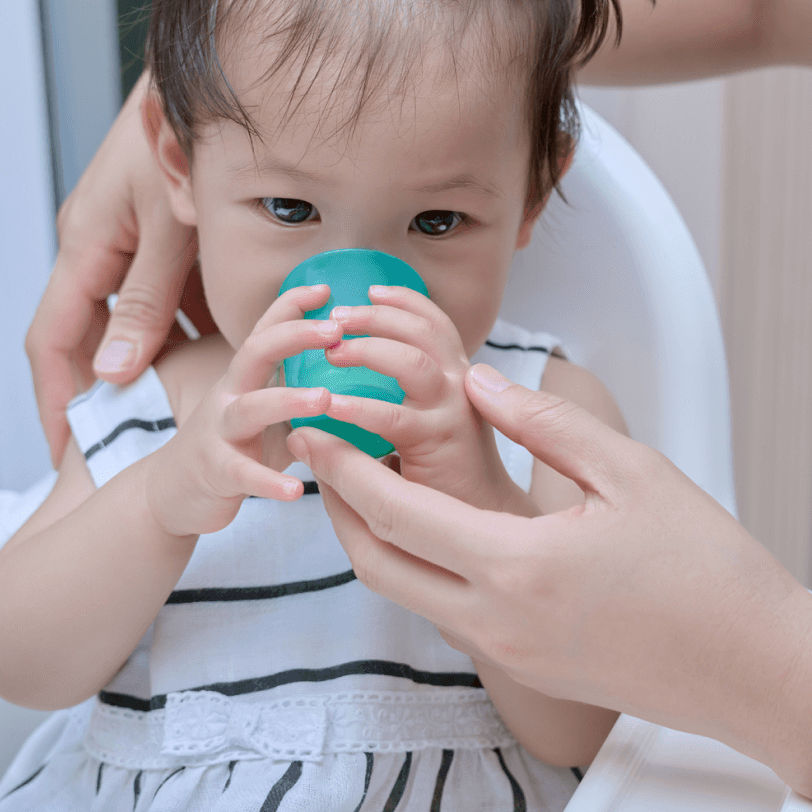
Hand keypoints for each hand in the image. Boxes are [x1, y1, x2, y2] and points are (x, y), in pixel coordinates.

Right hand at [26, 70, 208, 464]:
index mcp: (83, 246)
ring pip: (132, 315)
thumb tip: (114, 372)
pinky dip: (184, 322)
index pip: (52, 343)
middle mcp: (95, 244)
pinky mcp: (156, 227)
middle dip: (108, 391)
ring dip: (154, 358)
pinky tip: (220, 352)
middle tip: (135, 442)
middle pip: (88, 336)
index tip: (65, 454)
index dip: (55, 402)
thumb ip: (145, 299)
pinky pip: (162, 290)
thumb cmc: (179, 139)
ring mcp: (123, 235)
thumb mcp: (168, 227)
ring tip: (182, 411)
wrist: (199, 77)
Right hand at [144, 285, 338, 537]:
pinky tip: (297, 490)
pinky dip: (269, 482)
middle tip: (336, 329)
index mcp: (244, 377)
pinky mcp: (215, 472)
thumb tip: (350, 370)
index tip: (327, 288)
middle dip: (294, 336)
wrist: (172, 492)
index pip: (266, 330)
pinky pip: (243, 474)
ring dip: (287, 400)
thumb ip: (294, 389)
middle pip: (254, 352)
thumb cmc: (231, 446)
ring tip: (325, 399)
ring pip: (249, 409)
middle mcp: (228, 396)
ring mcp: (218, 433)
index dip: (291, 305)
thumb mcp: (261, 409)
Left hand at [291, 363, 811, 743]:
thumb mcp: (631, 472)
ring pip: (409, 595)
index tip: (317, 423)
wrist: (758, 669)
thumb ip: (544, 423)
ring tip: (372, 482)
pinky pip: (450, 615)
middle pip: (376, 566)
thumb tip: (478, 380)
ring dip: (378, 541)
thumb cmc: (712, 570)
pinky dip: (422, 568)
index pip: (394, 512)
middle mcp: (497, 621)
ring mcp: (511, 653)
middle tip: (325, 455)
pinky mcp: (531, 667)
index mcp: (516, 566)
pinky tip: (439, 527)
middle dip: (338, 509)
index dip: (344, 465)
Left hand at [314, 286, 536, 517]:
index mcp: (458, 376)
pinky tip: (329, 407)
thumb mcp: (426, 424)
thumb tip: (343, 371)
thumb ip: (398, 396)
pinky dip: (356, 408)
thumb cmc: (445, 474)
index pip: (435, 322)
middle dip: (377, 316)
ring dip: (367, 348)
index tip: (370, 290)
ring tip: (331, 353)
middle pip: (422, 330)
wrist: (482, 521)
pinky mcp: (439, 443)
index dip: (404, 301)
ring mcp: (454, 411)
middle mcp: (462, 385)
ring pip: (412, 361)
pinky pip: (393, 418)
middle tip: (337, 316)